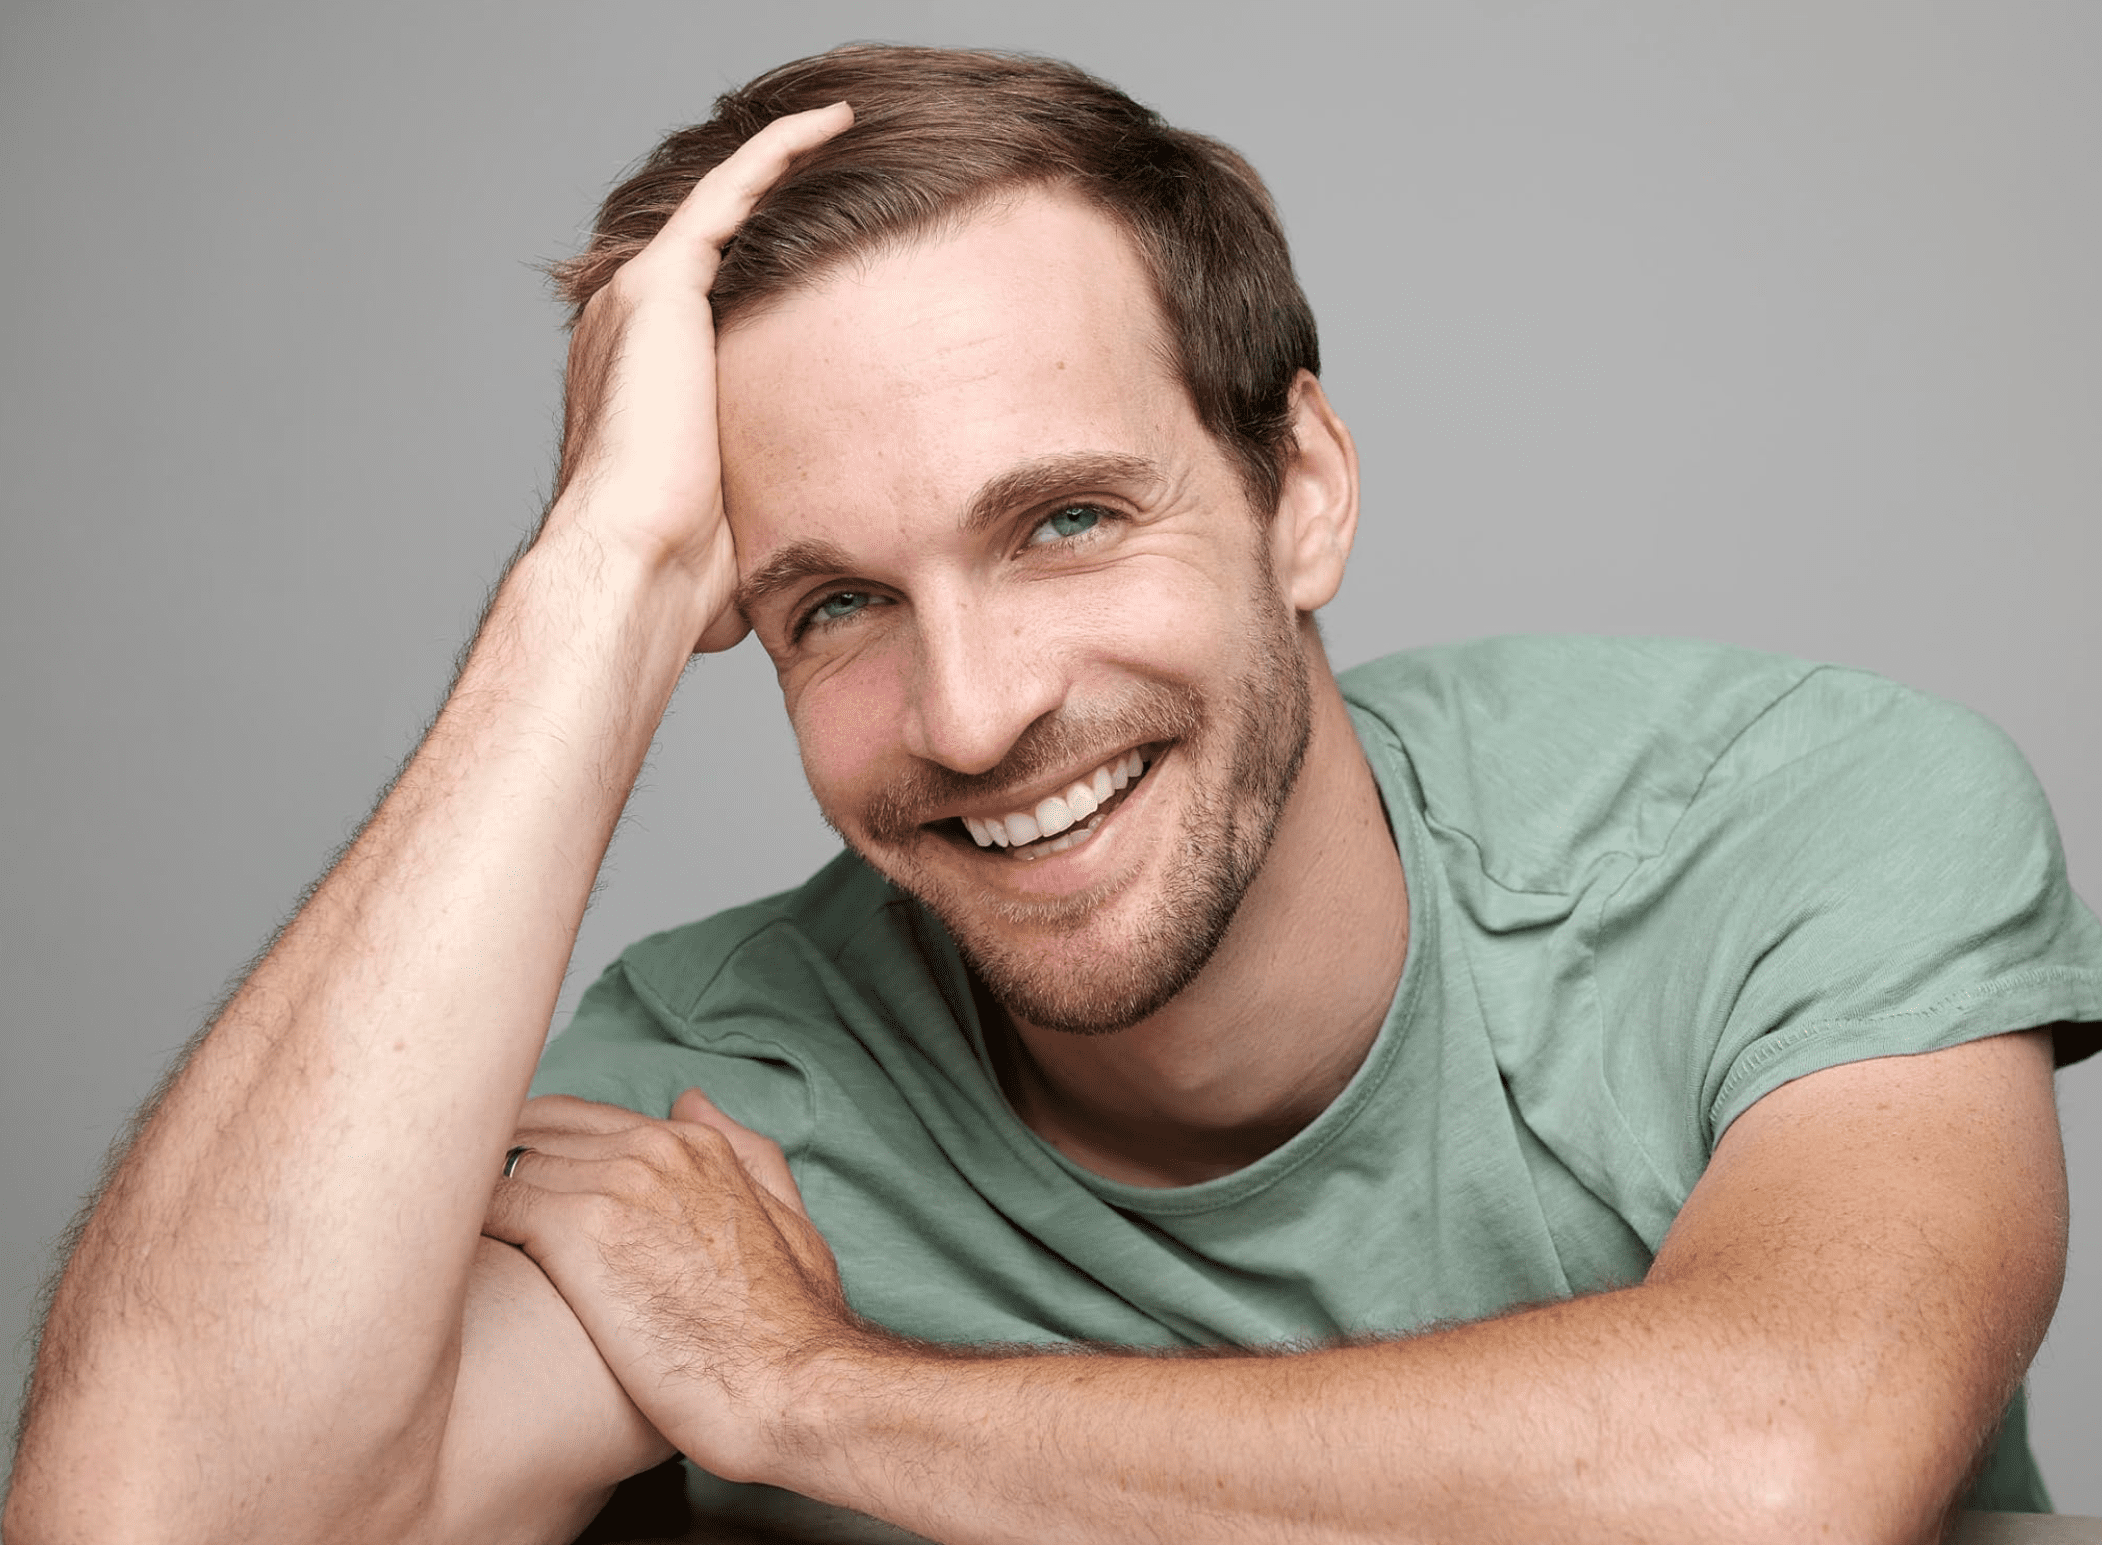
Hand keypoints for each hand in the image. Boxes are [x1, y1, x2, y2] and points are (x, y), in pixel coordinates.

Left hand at [484, 1090, 867, 1483]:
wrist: (790, 1386)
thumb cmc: (791, 1327)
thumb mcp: (794, 1223)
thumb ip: (748, 1152)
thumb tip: (692, 1101)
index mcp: (696, 1146)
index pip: (580, 1120)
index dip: (536, 1151)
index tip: (509, 1186)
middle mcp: (652, 1149)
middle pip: (536, 1131)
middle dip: (494, 1162)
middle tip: (453, 1207)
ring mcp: (614, 1185)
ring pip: (508, 1161)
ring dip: (472, 1195)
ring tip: (437, 1234)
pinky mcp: (577, 1233)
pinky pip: (491, 1204)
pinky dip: (465, 1225)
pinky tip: (446, 1260)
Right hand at [547, 102, 852, 651]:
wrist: (634, 565)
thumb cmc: (675, 574)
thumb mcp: (727, 534)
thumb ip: (756, 532)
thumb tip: (796, 606)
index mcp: (640, 377)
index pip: (708, 299)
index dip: (762, 263)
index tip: (827, 249)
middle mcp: (629, 326)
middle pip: (712, 236)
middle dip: (774, 196)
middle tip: (847, 164)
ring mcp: (640, 301)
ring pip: (719, 200)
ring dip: (779, 157)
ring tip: (843, 127)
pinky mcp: (662, 286)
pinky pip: (727, 191)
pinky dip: (776, 151)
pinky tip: (830, 124)